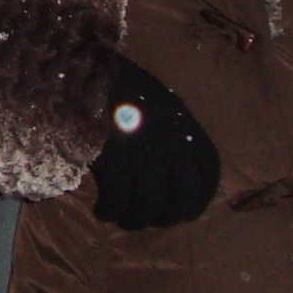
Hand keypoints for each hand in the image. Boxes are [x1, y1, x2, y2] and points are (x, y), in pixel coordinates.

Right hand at [89, 57, 218, 228]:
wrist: (83, 73)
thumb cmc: (116, 84)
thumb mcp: (155, 102)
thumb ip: (169, 132)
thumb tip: (172, 169)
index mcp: (184, 125)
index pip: (209, 172)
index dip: (200, 198)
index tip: (186, 211)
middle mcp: (173, 144)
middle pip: (186, 197)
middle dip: (170, 216)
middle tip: (151, 219)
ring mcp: (146, 156)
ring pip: (150, 207)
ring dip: (135, 220)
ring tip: (121, 218)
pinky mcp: (116, 164)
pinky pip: (117, 202)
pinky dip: (109, 211)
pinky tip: (102, 209)